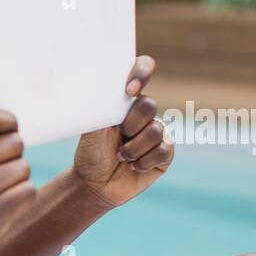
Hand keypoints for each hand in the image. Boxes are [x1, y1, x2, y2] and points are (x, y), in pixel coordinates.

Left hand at [72, 55, 173, 207]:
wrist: (94, 184)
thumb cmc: (91, 153)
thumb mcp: (91, 127)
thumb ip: (101, 106)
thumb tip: (101, 86)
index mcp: (126, 100)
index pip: (142, 70)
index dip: (141, 73)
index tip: (129, 90)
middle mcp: (144, 114)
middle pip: (149, 106)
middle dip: (130, 125)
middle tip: (118, 136)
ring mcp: (156, 132)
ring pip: (155, 131)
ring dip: (133, 149)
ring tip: (120, 157)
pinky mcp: (165, 154)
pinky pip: (164, 150)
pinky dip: (144, 161)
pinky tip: (133, 166)